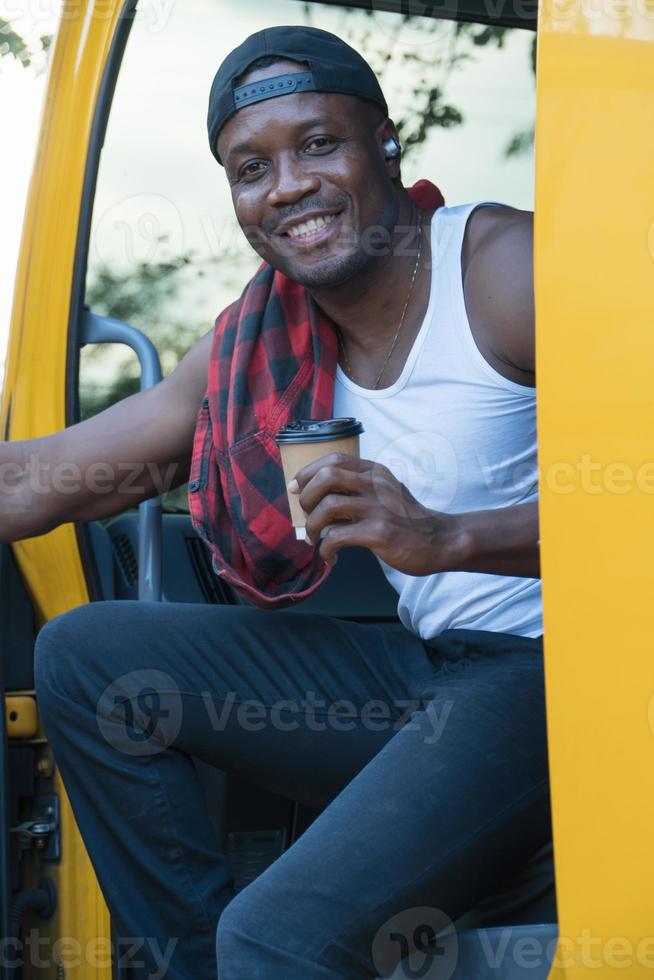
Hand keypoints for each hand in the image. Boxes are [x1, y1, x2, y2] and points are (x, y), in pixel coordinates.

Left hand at [288, 452, 460, 573]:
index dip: (308, 473)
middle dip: (307, 497)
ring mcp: (378, 508)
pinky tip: (331, 557)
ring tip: (316, 539)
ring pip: (328, 507)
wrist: (440, 540)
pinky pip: (338, 536)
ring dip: (313, 526)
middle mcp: (375, 484)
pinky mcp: (380, 533)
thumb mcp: (384, 493)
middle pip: (326, 476)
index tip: (296, 490)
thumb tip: (316, 499)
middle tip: (307, 516)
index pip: (333, 459)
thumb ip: (357, 489)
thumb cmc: (406, 519)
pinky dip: (326, 549)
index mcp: (374, 472)